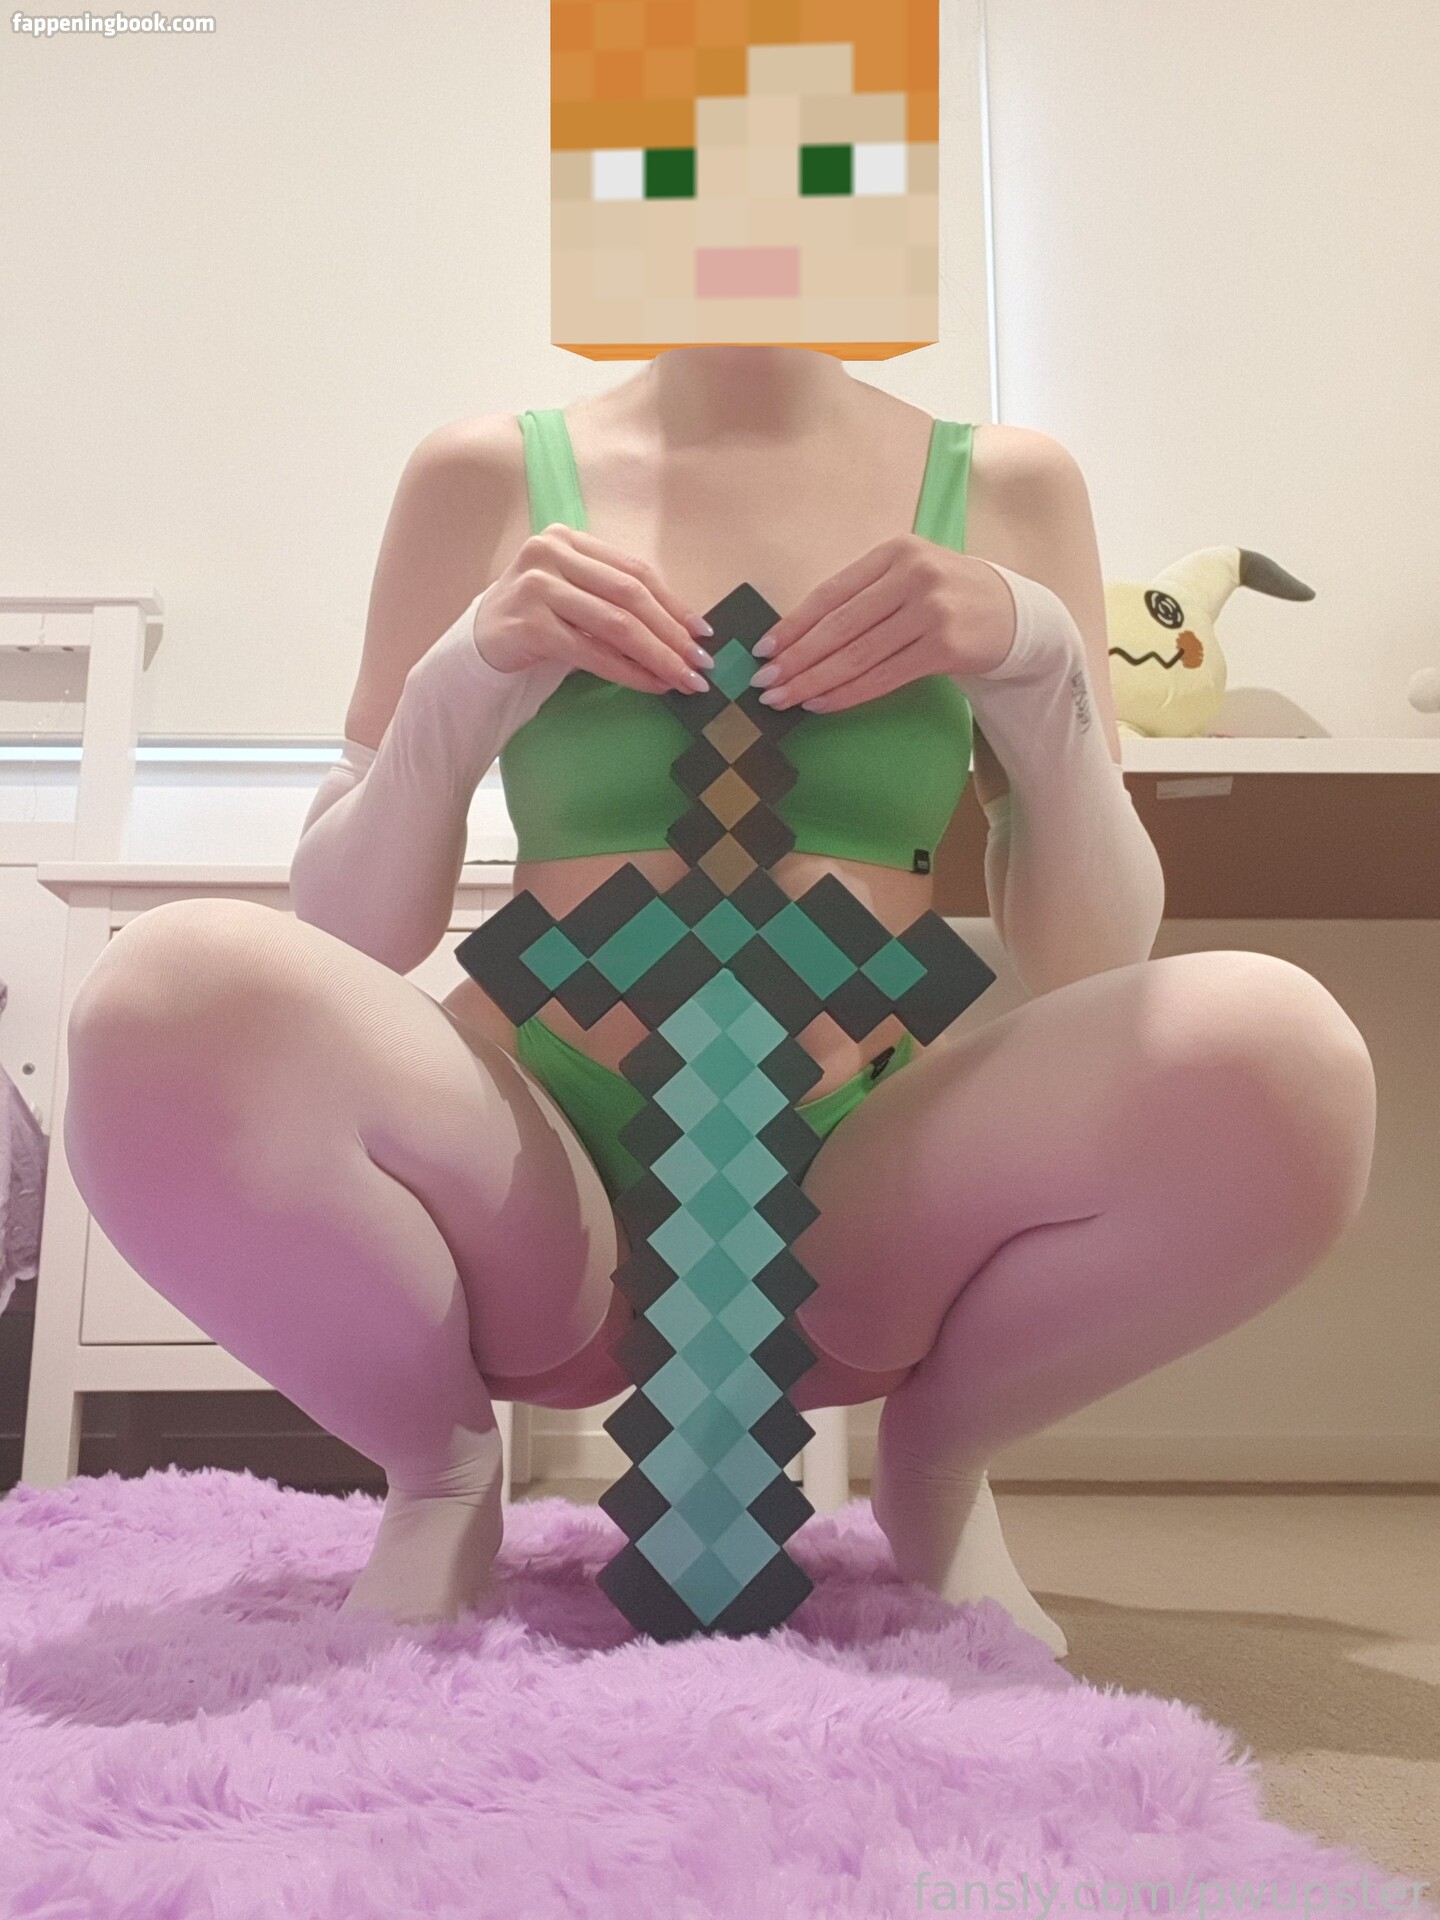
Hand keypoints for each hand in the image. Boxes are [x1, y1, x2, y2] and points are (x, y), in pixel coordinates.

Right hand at [473, 523, 714, 693]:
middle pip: (630, 594)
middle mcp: (551, 553)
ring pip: (615, 623)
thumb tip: (683, 631)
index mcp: (568, 539)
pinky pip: (592, 651)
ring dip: (657, 655)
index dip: (674, 602)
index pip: (634, 570)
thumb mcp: (575, 598)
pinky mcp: (529, 624)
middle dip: (672, 632)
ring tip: (683, 679)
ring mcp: (537, 586)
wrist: (477, 648)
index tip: (703, 632)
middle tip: (700, 663)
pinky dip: (627, 671)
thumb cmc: (536, 623)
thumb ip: (615, 599)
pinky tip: (650, 685)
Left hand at [747, 536, 1017, 711]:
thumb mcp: (908, 577)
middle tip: (763, 683)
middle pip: (838, 626)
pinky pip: (882, 676)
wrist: (1014, 615)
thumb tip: (798, 636)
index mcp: (895, 552)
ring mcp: (930, 610)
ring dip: (814, 681)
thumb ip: (863, 595)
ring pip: (857, 654)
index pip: (830, 593)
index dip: (793, 624)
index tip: (762, 649)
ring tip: (784, 699)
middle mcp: (913, 575)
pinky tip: (822, 704)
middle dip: (795, 659)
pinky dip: (847, 693)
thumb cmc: (948, 598)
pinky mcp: (944, 646)